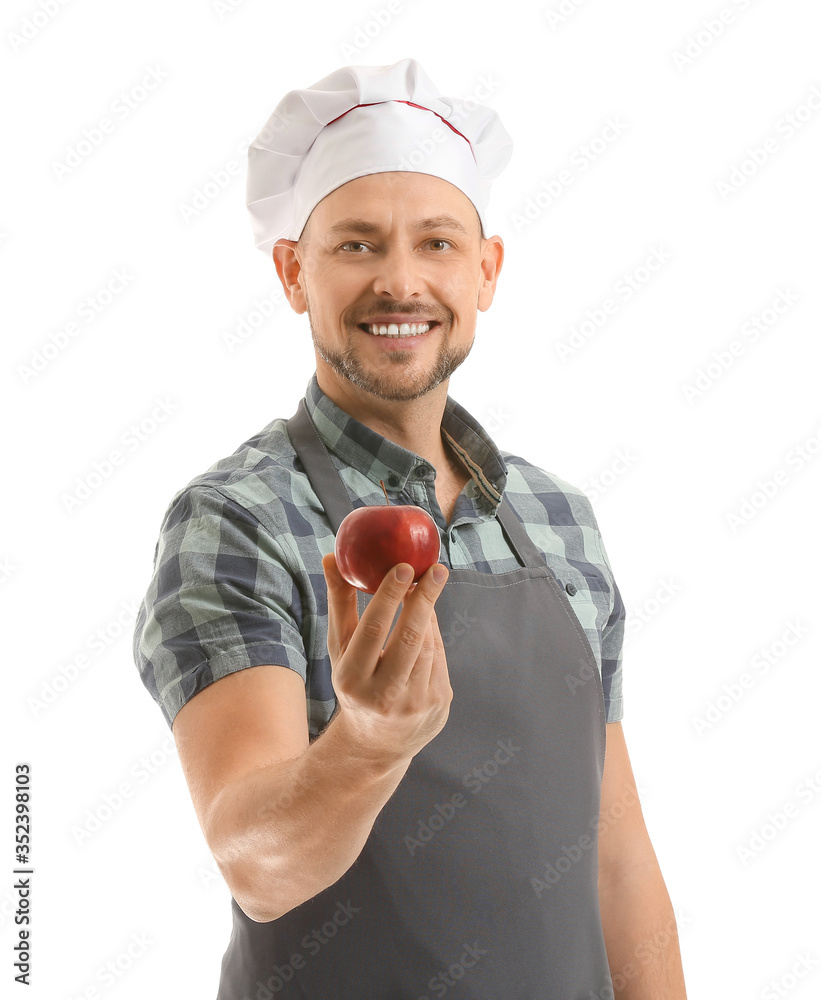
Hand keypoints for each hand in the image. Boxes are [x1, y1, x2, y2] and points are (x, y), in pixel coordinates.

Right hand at [322, 553, 451, 768]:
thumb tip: (331, 558)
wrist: (376, 744)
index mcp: (351, 680)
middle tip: (434, 569)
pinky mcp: (439, 705)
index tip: (404, 566)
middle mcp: (384, 695)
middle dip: (424, 598)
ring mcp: (415, 703)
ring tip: (427, 588)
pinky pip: (440, 659)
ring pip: (428, 645)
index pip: (373, 629)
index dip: (391, 595)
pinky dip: (434, 635)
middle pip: (409, 636)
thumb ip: (338, 604)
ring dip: (429, 614)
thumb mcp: (340, 650)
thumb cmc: (355, 683)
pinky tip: (428, 621)